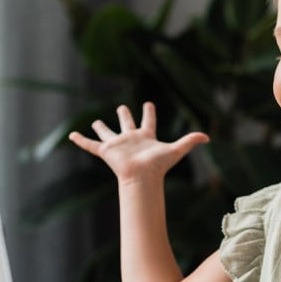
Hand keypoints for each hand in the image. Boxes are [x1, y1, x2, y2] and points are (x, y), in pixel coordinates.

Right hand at [69, 102, 209, 181]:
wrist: (142, 178)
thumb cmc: (158, 166)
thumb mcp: (176, 150)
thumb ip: (191, 141)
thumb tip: (209, 137)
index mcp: (146, 137)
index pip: (148, 121)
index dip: (149, 113)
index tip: (148, 103)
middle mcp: (130, 139)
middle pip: (127, 124)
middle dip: (124, 115)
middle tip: (121, 107)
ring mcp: (117, 145)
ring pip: (107, 133)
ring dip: (101, 127)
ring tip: (96, 121)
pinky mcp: (106, 151)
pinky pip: (91, 145)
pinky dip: (81, 140)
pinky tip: (71, 135)